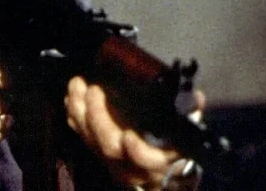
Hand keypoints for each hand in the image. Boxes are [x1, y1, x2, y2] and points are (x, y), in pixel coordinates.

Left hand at [64, 76, 205, 189]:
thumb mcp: (188, 135)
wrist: (165, 179)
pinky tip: (71, 98)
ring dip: (80, 111)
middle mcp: (135, 167)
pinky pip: (83, 137)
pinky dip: (74, 116)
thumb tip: (194, 97)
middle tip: (93, 89)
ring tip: (76, 86)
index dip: (137, 151)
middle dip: (97, 116)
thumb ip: (189, 113)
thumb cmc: (177, 151)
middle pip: (110, 147)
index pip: (148, 162)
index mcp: (161, 162)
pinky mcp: (100, 157)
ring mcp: (114, 163)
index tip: (129, 135)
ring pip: (92, 141)